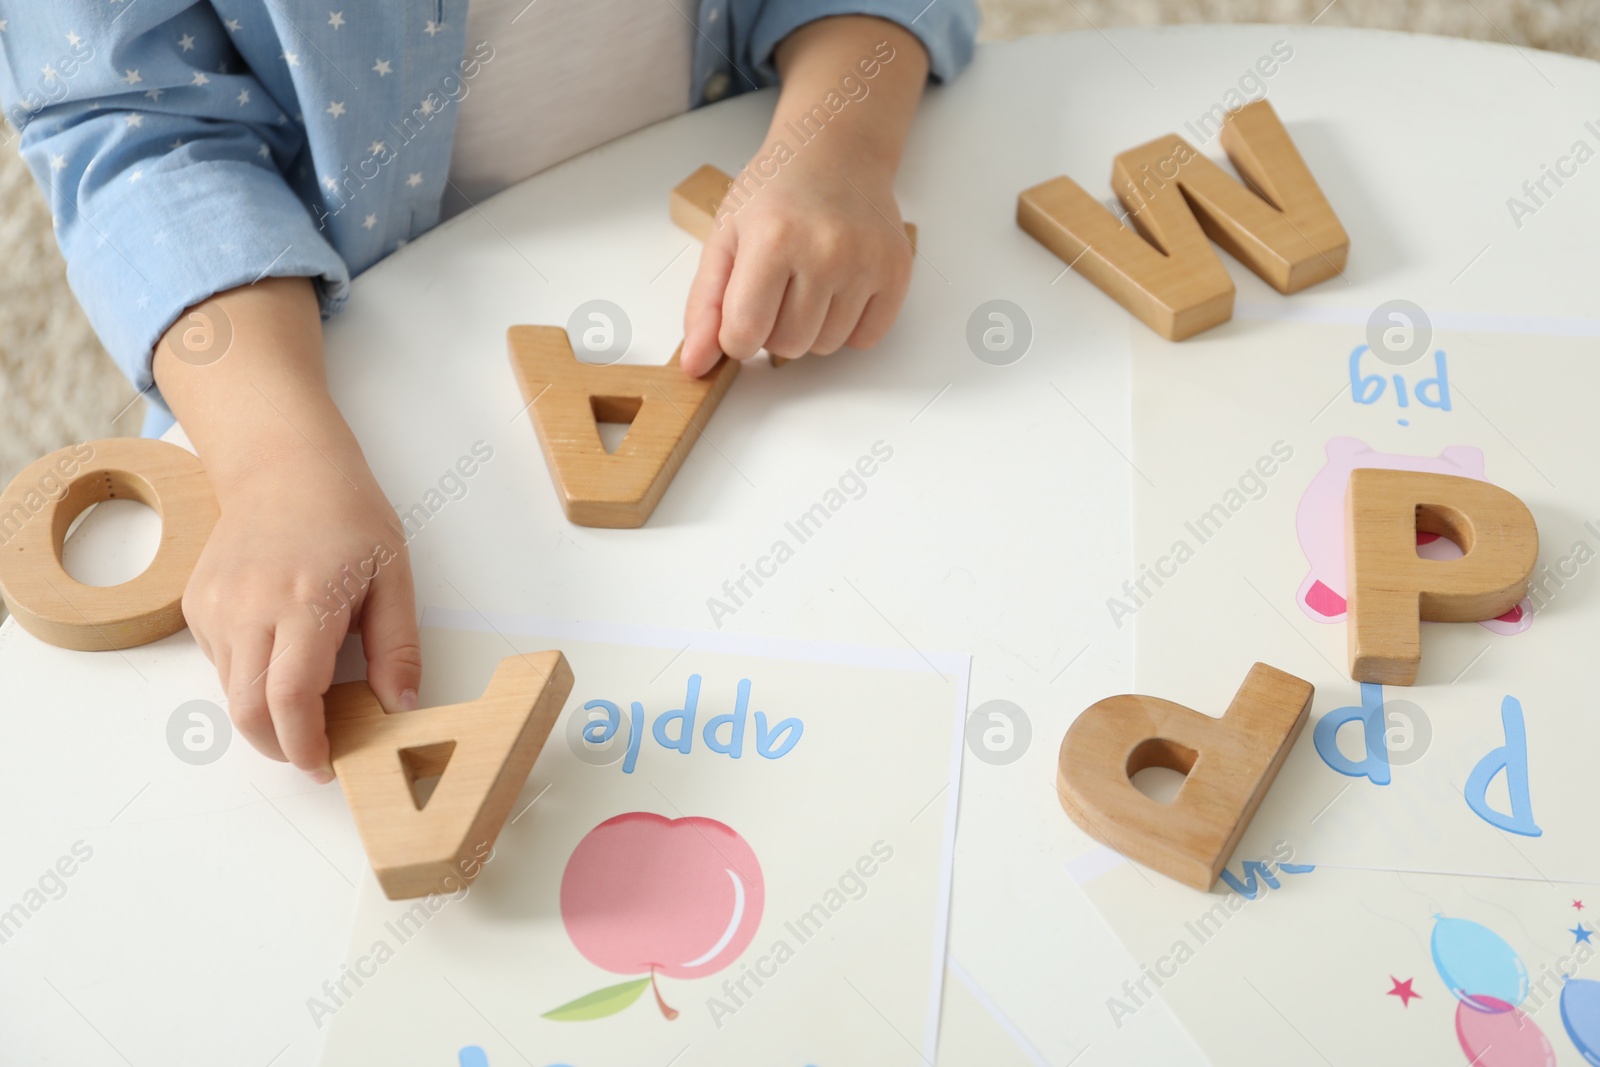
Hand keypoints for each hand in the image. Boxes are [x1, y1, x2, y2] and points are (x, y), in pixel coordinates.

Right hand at [154, 276, 420, 782]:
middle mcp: (249, 608)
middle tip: (315, 753)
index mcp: (305, 601)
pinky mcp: (196, 605)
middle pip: (249, 710)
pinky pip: (219, 664)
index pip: (291, 698)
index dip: (306, 745)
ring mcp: (215, 607)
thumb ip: (398, 648)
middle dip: (281, 747)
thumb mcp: (394, 577)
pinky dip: (249, 678)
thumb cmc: (348, 515)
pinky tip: (281, 650)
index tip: (326, 766)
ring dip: (267, 715)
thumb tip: (402, 707)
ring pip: (231, 693)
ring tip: (308, 702)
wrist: (285, 467)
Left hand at [680, 158, 912, 376]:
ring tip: (807, 282)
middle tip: (777, 286)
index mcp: (773, 239)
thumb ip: (704, 306)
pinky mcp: (896, 272)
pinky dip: (847, 326)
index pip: (745, 334)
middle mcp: (826, 251)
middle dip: (773, 330)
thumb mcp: (724, 238)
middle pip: (788, 346)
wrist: (835, 153)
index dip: (735, 336)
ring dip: (810, 328)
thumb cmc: (774, 193)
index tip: (740, 311)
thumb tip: (694, 365)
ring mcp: (867, 262)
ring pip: (826, 346)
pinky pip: (865, 339)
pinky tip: (838, 288)